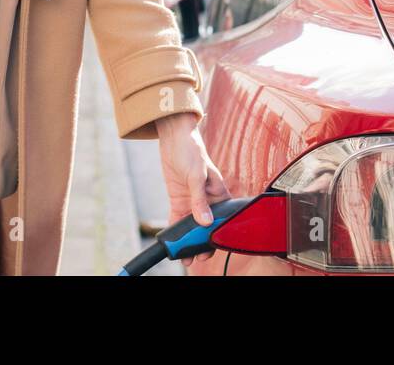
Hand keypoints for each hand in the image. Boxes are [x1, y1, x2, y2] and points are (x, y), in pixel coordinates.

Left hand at [156, 112, 230, 269]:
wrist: (174, 136)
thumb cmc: (192, 150)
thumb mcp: (197, 175)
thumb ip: (200, 199)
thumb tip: (205, 222)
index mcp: (219, 193)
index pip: (221, 219)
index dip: (217, 235)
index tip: (211, 249)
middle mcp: (207, 200)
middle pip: (206, 226)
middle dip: (201, 242)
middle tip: (195, 257)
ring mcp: (192, 200)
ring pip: (191, 226)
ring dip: (188, 240)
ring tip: (184, 255)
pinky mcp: (179, 199)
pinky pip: (177, 218)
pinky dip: (175, 229)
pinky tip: (172, 241)